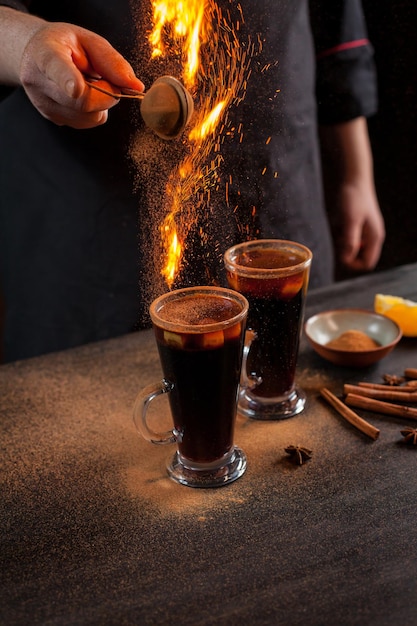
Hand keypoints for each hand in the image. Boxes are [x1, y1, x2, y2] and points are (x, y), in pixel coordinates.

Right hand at [19, 21, 143, 128]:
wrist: (34, 55)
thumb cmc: (66, 45)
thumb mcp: (89, 41)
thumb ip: (112, 61)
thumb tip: (136, 87)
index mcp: (45, 54)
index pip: (56, 69)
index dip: (68, 80)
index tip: (76, 89)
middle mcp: (39, 82)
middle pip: (82, 102)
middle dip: (106, 93)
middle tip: (104, 78)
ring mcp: (44, 104)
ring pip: (88, 116)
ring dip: (100, 103)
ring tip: (88, 83)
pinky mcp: (53, 119)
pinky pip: (86, 122)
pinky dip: (94, 111)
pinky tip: (83, 95)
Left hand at [334, 179, 384, 271]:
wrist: (354, 179)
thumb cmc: (353, 198)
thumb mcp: (350, 221)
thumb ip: (350, 241)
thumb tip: (346, 259)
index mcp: (374, 238)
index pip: (367, 263)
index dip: (353, 264)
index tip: (340, 254)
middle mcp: (372, 237)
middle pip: (358, 257)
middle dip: (345, 251)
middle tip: (339, 236)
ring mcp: (365, 231)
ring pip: (351, 247)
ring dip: (342, 241)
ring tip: (339, 225)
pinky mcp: (358, 226)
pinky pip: (347, 237)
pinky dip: (340, 233)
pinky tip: (339, 221)